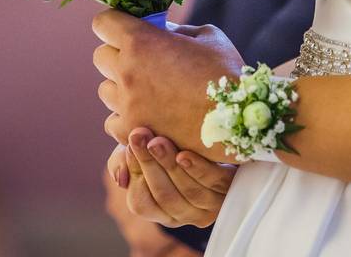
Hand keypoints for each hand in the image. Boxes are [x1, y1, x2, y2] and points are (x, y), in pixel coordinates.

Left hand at [93, 10, 243, 158]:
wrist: (238, 122)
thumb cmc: (226, 73)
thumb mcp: (207, 37)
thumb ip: (177, 31)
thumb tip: (161, 32)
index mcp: (141, 41)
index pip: (103, 22)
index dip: (115, 23)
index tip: (127, 28)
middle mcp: (126, 71)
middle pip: (101, 56)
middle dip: (119, 54)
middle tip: (144, 60)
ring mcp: (126, 104)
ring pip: (105, 89)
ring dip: (121, 87)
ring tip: (149, 91)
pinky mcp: (131, 131)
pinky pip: (111, 120)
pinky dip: (125, 117)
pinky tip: (147, 114)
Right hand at [108, 128, 235, 227]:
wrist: (207, 141)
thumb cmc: (166, 147)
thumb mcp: (139, 153)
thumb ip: (122, 163)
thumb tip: (121, 178)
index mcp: (160, 211)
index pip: (142, 203)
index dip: (136, 174)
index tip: (129, 146)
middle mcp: (185, 214)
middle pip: (165, 196)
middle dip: (149, 164)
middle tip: (139, 136)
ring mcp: (209, 204)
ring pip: (189, 191)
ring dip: (169, 165)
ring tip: (157, 141)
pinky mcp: (229, 187)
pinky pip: (213, 182)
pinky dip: (197, 169)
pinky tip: (184, 154)